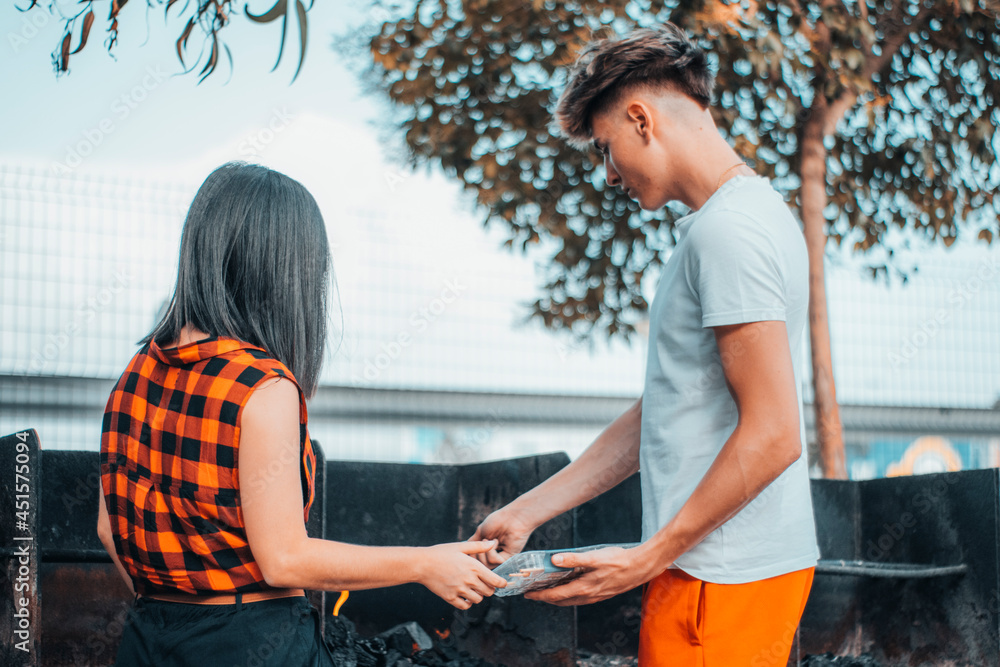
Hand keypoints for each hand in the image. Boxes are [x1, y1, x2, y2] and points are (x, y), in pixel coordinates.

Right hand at [417, 540, 507, 608]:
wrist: (422, 564)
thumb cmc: (441, 553)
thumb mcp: (460, 546)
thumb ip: (478, 546)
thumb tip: (492, 543)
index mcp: (474, 567)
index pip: (495, 581)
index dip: (502, 583)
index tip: (502, 583)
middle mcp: (468, 580)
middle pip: (489, 592)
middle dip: (490, 588)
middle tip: (485, 584)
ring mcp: (459, 590)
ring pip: (478, 600)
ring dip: (479, 595)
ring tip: (474, 589)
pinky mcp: (450, 598)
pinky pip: (465, 606)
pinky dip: (467, 603)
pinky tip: (465, 596)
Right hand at [469, 507, 534, 566]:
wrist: (513, 517)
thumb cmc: (498, 521)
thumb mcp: (480, 532)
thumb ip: (473, 543)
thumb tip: (464, 552)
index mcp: (487, 551)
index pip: (475, 561)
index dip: (470, 556)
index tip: (469, 546)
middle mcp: (493, 556)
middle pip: (479, 566)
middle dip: (475, 554)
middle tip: (478, 544)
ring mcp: (500, 558)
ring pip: (486, 566)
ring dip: (484, 552)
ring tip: (488, 539)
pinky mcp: (508, 559)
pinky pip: (494, 562)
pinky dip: (491, 552)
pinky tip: (495, 541)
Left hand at [524, 546, 654, 605]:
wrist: (640, 567)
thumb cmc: (618, 561)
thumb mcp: (594, 557)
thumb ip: (573, 559)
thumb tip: (554, 560)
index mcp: (584, 587)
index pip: (555, 595)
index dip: (540, 596)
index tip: (527, 594)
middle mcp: (588, 595)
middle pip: (561, 601)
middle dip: (545, 598)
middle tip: (533, 592)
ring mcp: (595, 596)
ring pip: (571, 600)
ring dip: (558, 597)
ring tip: (547, 590)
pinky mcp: (602, 593)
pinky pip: (580, 598)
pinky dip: (570, 595)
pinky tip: (570, 587)